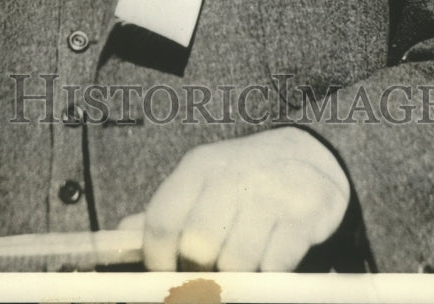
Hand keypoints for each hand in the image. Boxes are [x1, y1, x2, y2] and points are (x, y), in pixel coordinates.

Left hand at [122, 128, 349, 270]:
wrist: (310, 157)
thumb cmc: (244, 180)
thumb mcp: (203, 183)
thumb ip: (168, 211)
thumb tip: (123, 235)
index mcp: (199, 167)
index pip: (162, 221)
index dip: (158, 260)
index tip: (166, 274)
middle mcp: (231, 175)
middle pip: (197, 246)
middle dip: (199, 272)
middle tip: (208, 275)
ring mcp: (270, 192)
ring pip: (237, 261)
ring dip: (237, 276)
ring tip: (241, 268)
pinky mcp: (304, 213)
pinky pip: (276, 263)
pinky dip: (270, 274)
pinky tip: (270, 262)